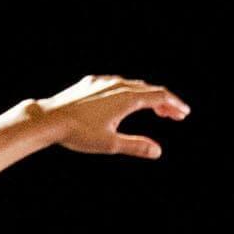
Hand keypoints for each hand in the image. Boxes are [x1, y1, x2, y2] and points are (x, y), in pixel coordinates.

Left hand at [29, 75, 189, 158]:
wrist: (49, 118)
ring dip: (147, 96)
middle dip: (164, 102)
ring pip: (133, 85)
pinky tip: (125, 99)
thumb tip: (157, 151)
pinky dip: (129, 91)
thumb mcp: (110, 144)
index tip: (184, 113)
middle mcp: (118, 85)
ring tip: (154, 108)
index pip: (159, 97)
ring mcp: (104, 81)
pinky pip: (116, 83)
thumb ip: (135, 146)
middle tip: (174, 115)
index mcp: (127, 99)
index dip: (175, 105)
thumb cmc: (78, 133)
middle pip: (149, 90)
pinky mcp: (91, 82)